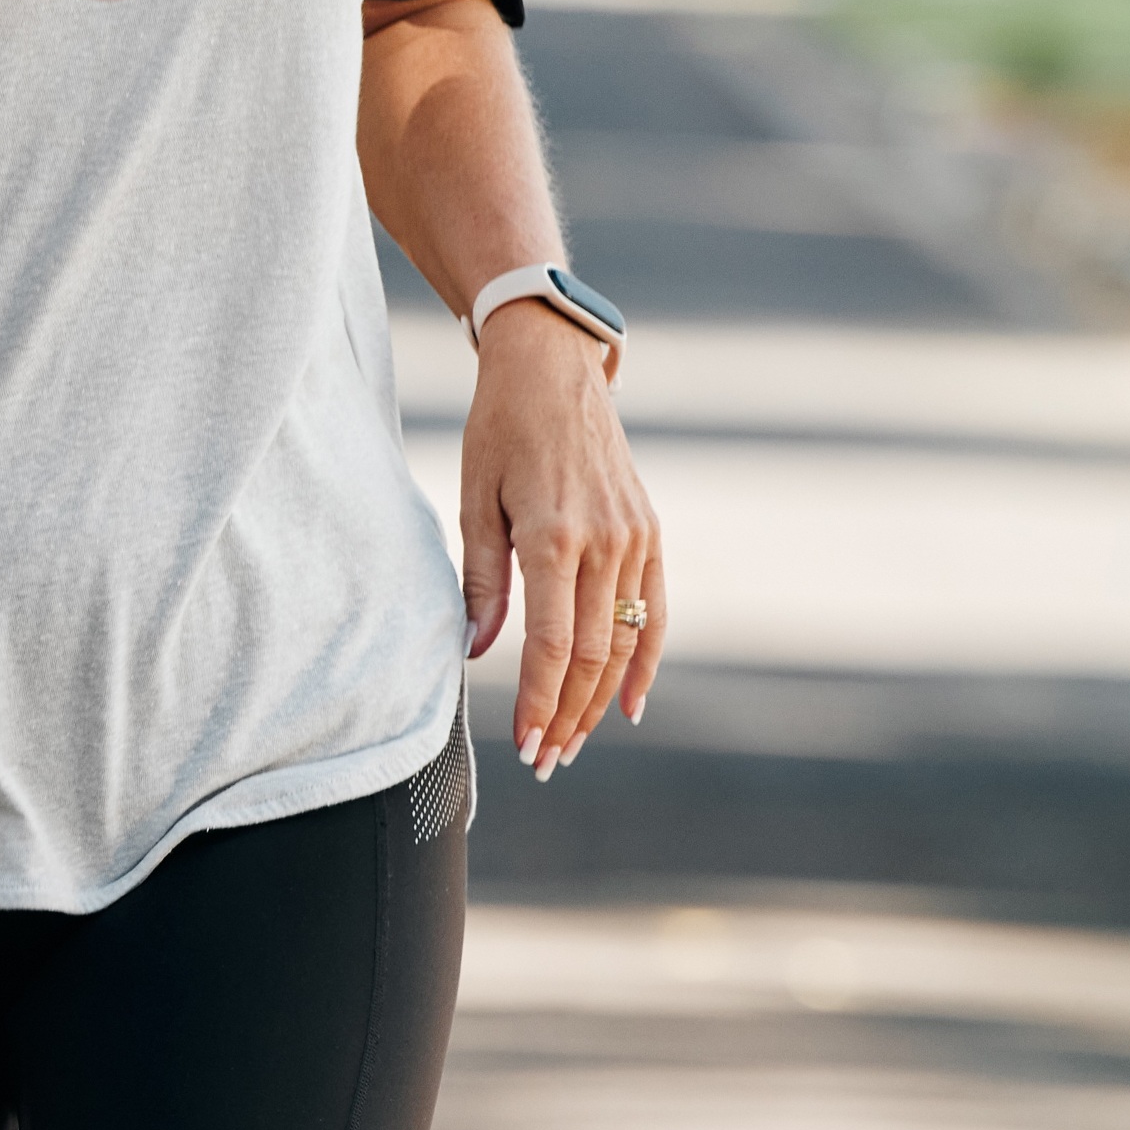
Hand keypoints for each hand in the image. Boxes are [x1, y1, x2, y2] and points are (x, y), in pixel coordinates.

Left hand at [459, 302, 663, 776]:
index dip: (540, 702)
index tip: (525, 745)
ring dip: (598, 702)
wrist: (554, 370)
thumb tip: (476, 651)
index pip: (550, 645)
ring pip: (624, 644)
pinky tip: (627, 706)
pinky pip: (656, 614)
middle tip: (545, 759)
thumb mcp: (473, 497)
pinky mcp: (651, 534)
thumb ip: (479, 578)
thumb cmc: (500, 430)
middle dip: (567, 716)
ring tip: (573, 742)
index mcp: (551, 535)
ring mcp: (635, 539)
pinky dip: (644, 664)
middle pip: (591, 657)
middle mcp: (602, 542)